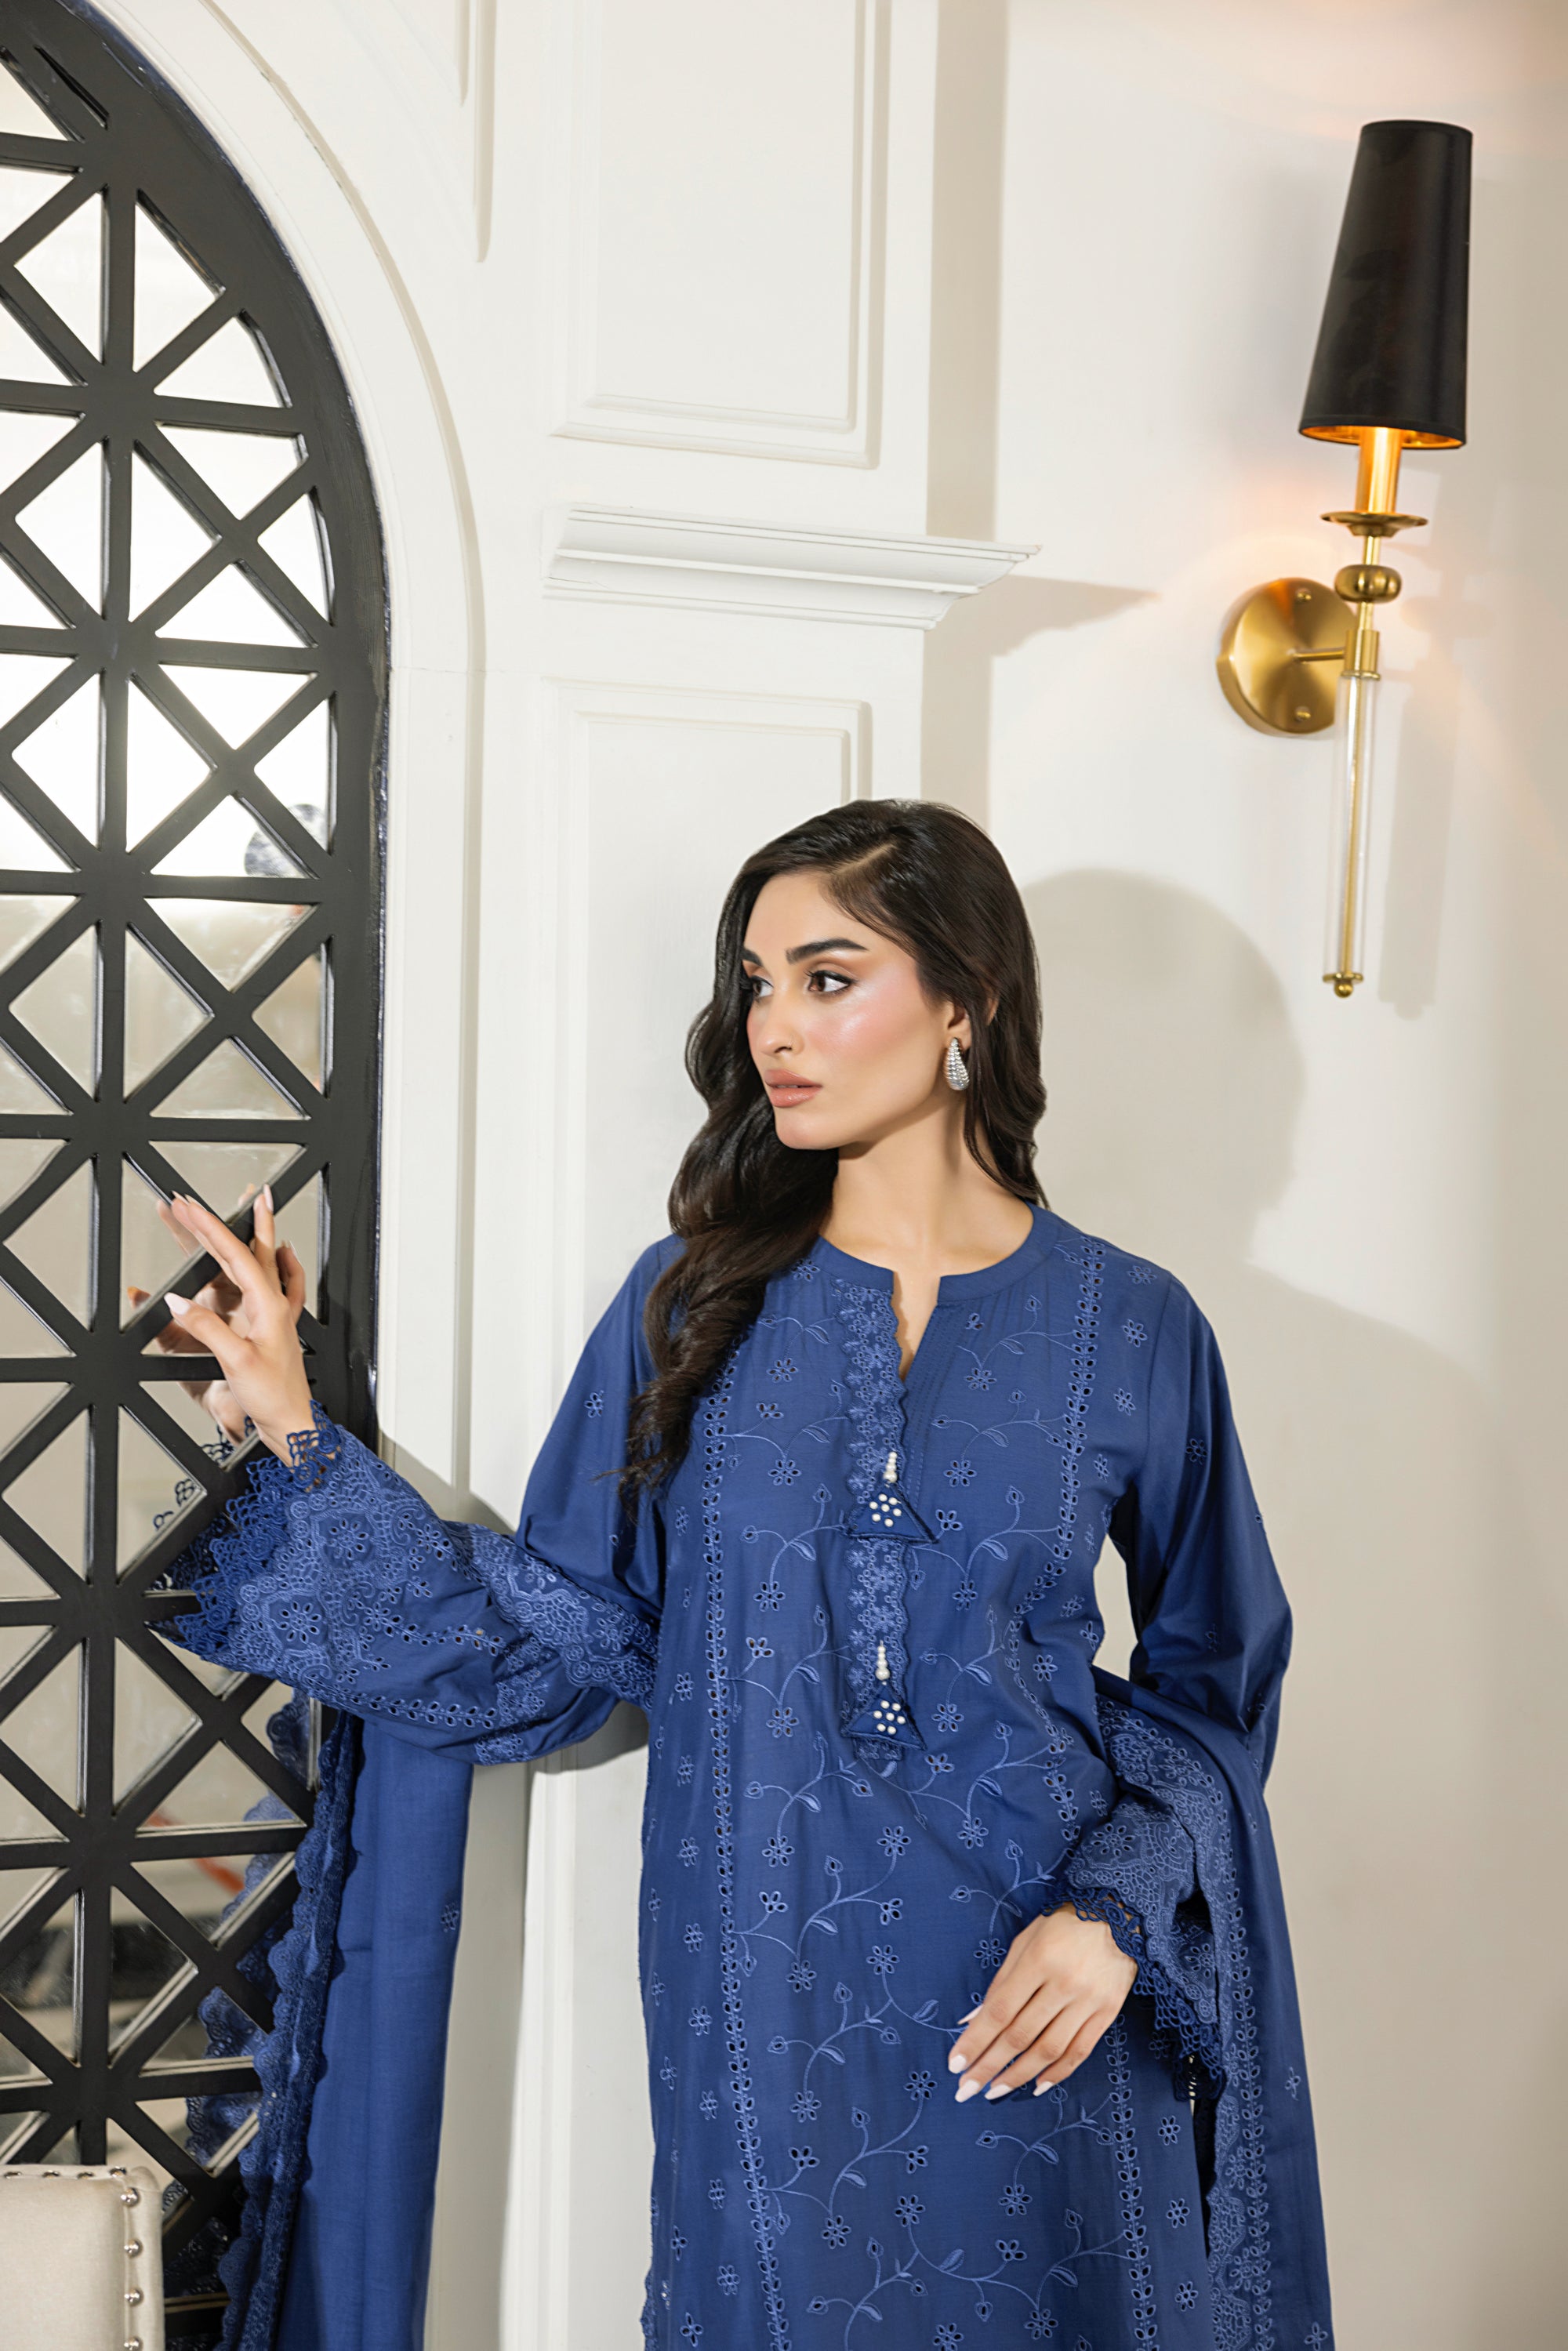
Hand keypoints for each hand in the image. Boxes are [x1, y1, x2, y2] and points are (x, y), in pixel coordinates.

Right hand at [154, 1186, 315, 1462]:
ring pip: (265, 1260)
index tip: (189, 1208)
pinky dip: (283, 1263)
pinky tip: (284, 1254)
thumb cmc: (272, 1396)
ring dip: (254, 1231)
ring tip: (254, 1204)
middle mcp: (274, 1303)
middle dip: (220, 1222)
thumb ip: (207, 1328)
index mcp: (267, 1305)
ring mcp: (277, 1312)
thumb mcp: (236, 1360)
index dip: (210, 1228)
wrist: (293, 1421)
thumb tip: (178, 1301)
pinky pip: (285, 1284)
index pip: (235, 1254)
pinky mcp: (277, 1326)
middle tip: (195, 1201)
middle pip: (247, 1250)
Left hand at [947, 1904, 1136, 2102]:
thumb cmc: (1062, 1924)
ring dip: (1019, 2075)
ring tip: (995, 2091)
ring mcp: (1088, 2001)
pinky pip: (1080, 2051)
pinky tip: (1037, 2086)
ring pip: (1049, 2050)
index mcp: (1038, 1960)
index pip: (999, 2011)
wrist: (1119, 1913)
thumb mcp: (1024, 1942)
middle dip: (989, 2066)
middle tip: (966, 2089)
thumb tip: (973, 2021)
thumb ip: (1000, 1983)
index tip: (955, 2065)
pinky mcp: (1108, 2012)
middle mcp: (1063, 1984)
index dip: (976, 2041)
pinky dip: (1058, 2073)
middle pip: (1020, 2035)